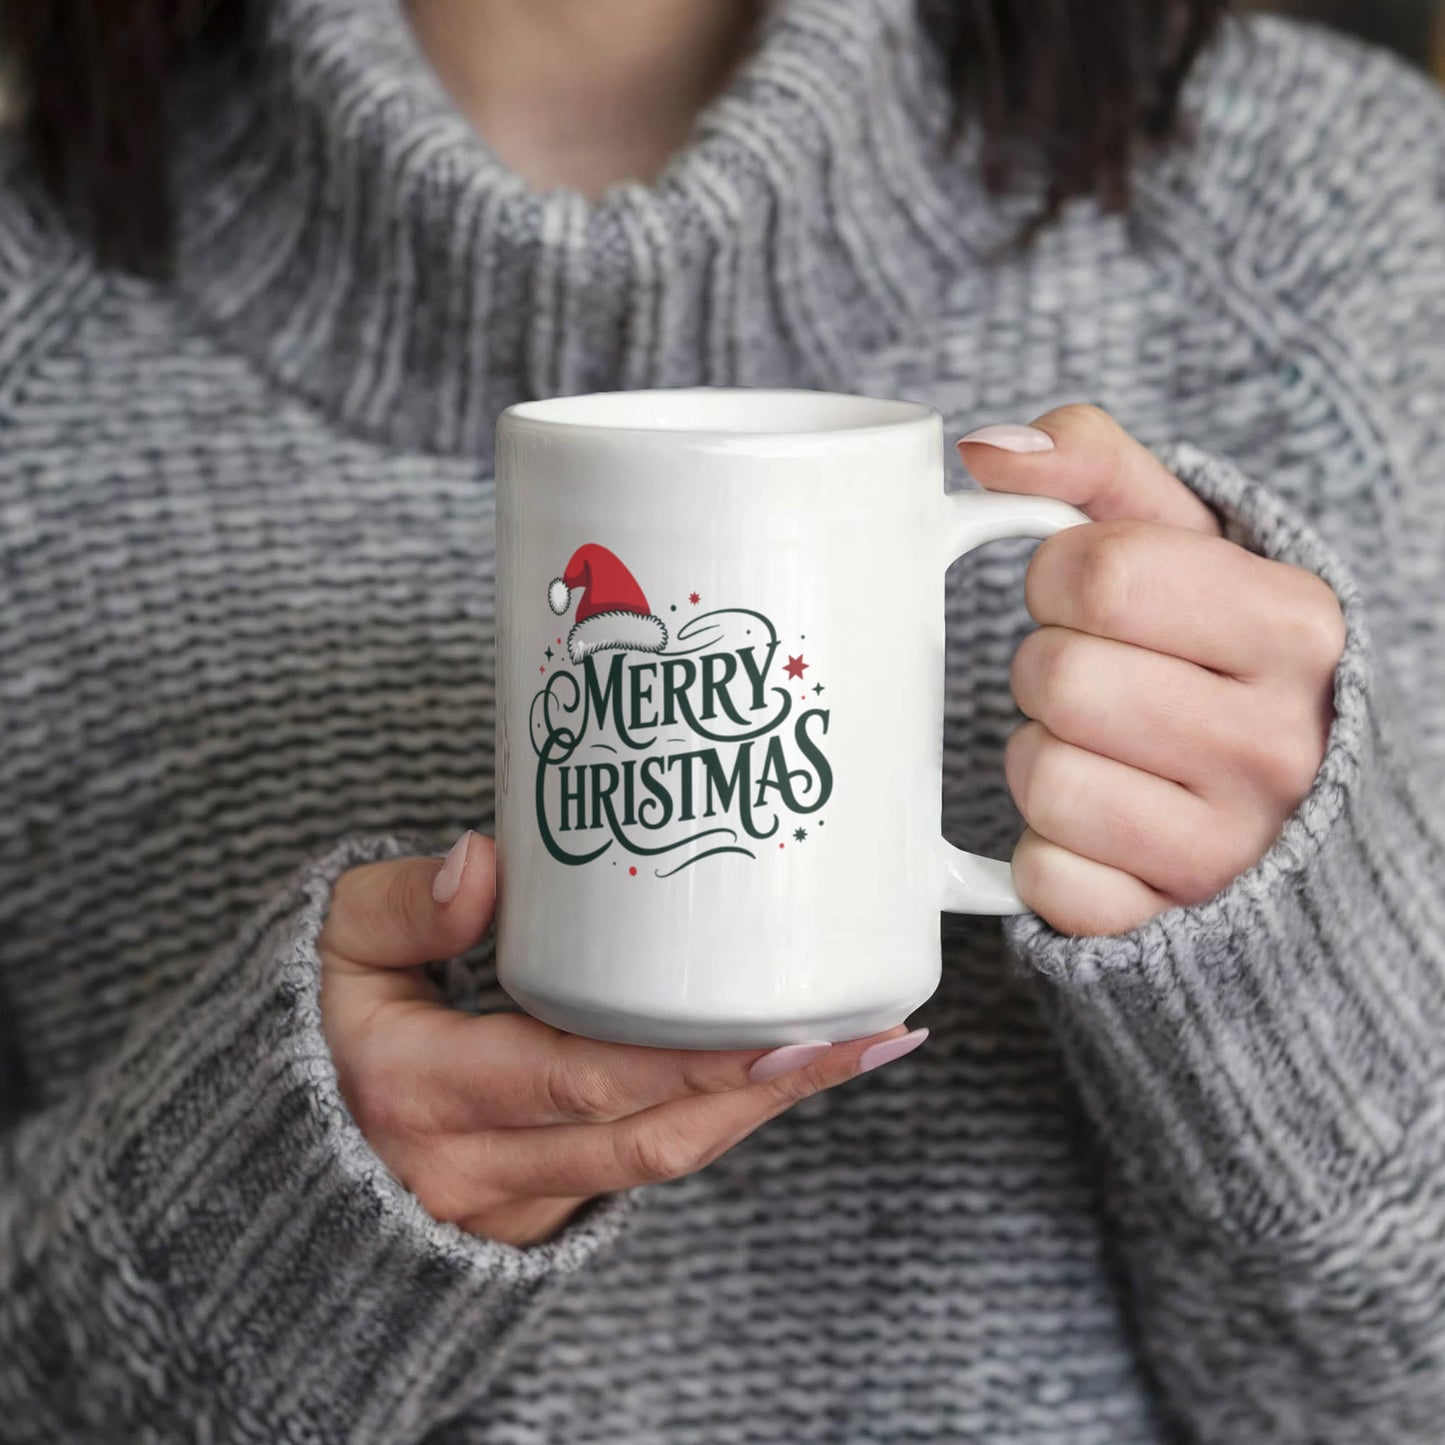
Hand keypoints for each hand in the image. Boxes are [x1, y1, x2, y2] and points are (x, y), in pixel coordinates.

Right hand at [320, 832, 920, 1245]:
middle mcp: (475, 1169)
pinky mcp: (532, 1207)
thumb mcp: (330, 949)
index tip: (797, 1022)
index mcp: (424, 1094)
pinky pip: (638, 1168)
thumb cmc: (310, 1028)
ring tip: (850, 1045)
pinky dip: (711, 1117)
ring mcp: (508, 1202)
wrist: (278, 1147)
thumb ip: (399, 905)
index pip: (589, 1081)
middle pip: (654, 1136)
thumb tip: (485, 862)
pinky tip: (771, 1065)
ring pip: (658, 1162)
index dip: (700, 1058)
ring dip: (759, 1105)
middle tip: (870, 1031)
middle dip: (771, 1085)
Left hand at [959, 405, 1345, 936]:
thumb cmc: (1210, 657)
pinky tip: (1098, 830)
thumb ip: (1095, 468)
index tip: (1087, 598)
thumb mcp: (1184, 543)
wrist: (1280, 812)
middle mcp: (1279, 743)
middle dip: (1045, 669)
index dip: (1058, 577)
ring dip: (1039, 757)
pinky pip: (1041, 875)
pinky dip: (1044, 850)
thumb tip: (984, 449)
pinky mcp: (1166, 924)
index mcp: (1294, 626)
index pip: (1101, 568)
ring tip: (1096, 752)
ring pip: (1040, 775)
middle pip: (1058, 674)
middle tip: (1091, 681)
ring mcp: (1228, 847)